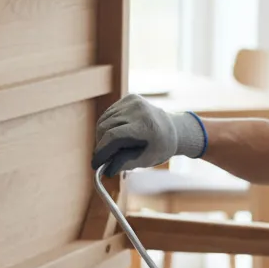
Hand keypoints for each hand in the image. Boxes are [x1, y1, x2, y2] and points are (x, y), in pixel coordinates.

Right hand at [92, 94, 206, 175]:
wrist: (173, 128)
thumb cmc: (160, 147)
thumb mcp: (146, 159)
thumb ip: (124, 163)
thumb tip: (105, 170)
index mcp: (146, 125)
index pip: (113, 136)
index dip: (101, 151)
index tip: (95, 164)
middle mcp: (139, 109)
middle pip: (105, 128)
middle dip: (100, 145)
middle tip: (102, 159)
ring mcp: (133, 101)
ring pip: (103, 121)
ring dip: (101, 137)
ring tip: (109, 149)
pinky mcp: (129, 97)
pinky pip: (108, 114)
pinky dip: (106, 127)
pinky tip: (113, 135)